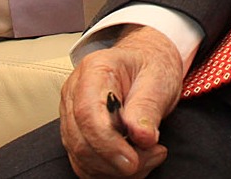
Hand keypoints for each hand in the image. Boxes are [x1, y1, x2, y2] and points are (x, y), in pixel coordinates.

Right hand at [60, 26, 183, 178]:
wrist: (147, 63)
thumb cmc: (152, 66)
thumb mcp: (159, 78)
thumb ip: (148, 107)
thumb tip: (142, 137)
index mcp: (94, 69)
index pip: (88, 114)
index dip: (108, 143)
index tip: (133, 160)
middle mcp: (75, 92)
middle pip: (81, 141)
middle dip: (116, 160)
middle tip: (154, 154)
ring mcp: (72, 115)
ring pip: (82, 157)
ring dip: (116, 168)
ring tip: (150, 154)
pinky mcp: (76, 134)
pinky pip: (85, 163)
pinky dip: (110, 171)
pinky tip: (136, 159)